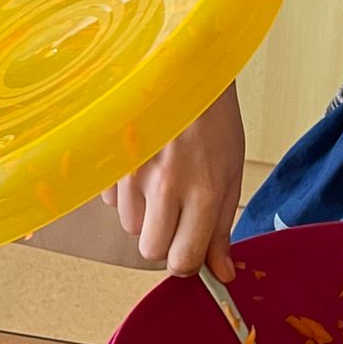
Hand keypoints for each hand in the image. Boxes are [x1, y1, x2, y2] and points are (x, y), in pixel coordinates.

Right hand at [105, 84, 244, 280]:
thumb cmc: (212, 119)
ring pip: (132, 227)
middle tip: (181, 214)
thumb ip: (223, 227)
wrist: (182, 70)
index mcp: (204, 191)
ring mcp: (133, 174)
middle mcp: (166, 187)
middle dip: (167, 240)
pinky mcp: (110, 162)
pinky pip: (112, 202)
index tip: (194, 250)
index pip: (183, 262)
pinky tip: (145, 167)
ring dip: (147, 215)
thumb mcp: (232, 172)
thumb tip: (222, 273)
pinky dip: (127, 194)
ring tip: (164, 181)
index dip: (189, 262)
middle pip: (152, 252)